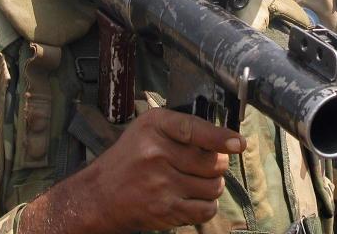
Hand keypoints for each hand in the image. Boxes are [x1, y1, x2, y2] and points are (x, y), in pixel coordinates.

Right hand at [20, 108, 245, 233]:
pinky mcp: (164, 210)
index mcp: (154, 126)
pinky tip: (193, 198)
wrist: (97, 196)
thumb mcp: (148, 129)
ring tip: (196, 182)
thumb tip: (226, 139)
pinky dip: (206, 206)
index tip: (239, 144)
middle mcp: (156, 153)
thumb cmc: (128, 158)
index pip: (196, 129)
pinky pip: (205, 210)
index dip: (221, 138)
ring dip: (212, 186)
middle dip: (217, 164)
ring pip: (213, 186)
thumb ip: (183, 128)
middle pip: (212, 161)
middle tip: (204, 165)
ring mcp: (160, 184)